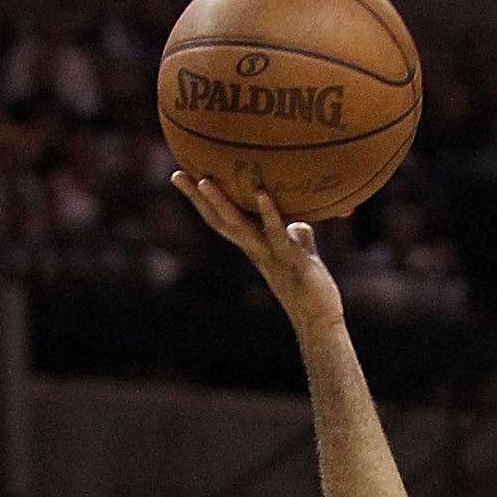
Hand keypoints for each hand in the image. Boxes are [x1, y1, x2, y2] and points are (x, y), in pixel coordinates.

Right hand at [169, 176, 344, 339]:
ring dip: (220, 203)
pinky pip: (276, 235)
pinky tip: (262, 193)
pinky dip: (268, 213)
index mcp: (255, 247)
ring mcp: (270, 256)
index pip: (223, 221)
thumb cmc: (311, 290)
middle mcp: (256, 250)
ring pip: (239, 227)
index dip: (203, 201)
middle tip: (177, 174)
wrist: (320, 322)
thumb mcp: (302, 256)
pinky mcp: (290, 261)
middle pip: (220, 221)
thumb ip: (298, 237)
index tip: (184, 177)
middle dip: (197, 198)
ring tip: (203, 181)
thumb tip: (299, 223)